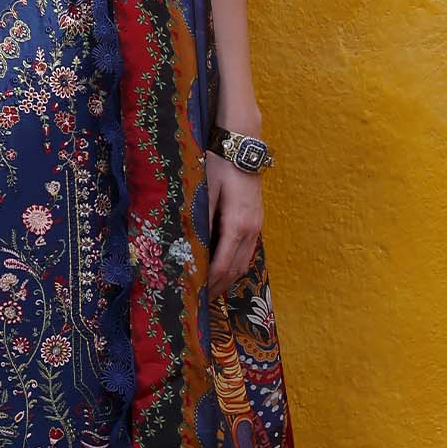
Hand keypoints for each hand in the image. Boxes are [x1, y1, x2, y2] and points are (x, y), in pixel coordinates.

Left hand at [205, 152, 261, 300]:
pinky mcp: (257, 221)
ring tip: (210, 290)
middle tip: (199, 301)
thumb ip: (199, 221)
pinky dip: (235, 266)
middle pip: (235, 271)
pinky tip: (223, 268)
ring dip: (228, 279)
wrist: (242, 146)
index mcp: (237, 226)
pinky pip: (248, 252)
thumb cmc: (219, 166)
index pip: (221, 266)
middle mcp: (251, 231)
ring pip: (244, 263)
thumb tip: (189, 249)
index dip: (208, 284)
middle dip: (217, 288)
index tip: (194, 297)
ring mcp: (257, 227)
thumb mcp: (204, 192)